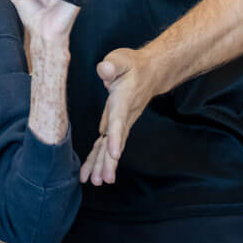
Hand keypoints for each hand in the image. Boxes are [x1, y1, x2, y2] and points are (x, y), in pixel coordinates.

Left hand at [80, 47, 159, 185]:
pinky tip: (93, 172)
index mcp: (123, 101)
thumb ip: (111, 65)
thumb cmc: (131, 65)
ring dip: (103, 165)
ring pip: (111, 147)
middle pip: (115, 141)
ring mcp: (122, 122)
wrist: (149, 72)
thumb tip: (103, 70)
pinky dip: (100, 158)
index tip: (114, 153)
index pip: (119, 120)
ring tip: (95, 182)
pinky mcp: (117, 124)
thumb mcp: (120, 59)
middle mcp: (124, 116)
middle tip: (101, 180)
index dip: (116, 136)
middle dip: (108, 161)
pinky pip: (107, 144)